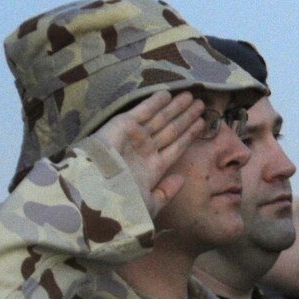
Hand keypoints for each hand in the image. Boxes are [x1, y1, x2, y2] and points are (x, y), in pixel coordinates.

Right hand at [92, 91, 206, 212]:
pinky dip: (154, 102)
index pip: (176, 148)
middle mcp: (145, 150)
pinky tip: (167, 93)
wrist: (95, 192)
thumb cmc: (121, 202)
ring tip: (191, 96)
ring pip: (161, 119)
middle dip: (186, 117)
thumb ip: (166, 193)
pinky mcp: (122, 125)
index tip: (203, 124)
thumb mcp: (148, 204)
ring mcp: (135, 137)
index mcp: (152, 169)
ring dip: (176, 107)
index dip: (189, 135)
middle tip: (201, 104)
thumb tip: (180, 179)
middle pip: (171, 130)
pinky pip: (142, 111)